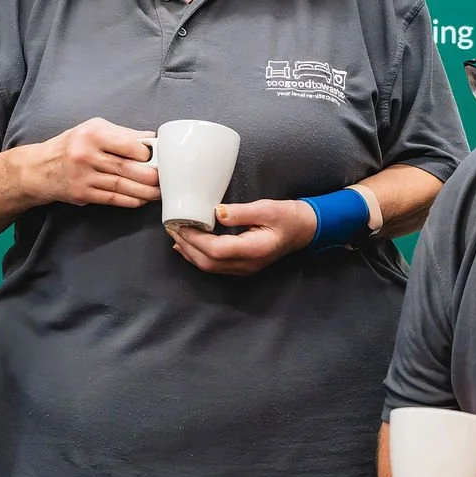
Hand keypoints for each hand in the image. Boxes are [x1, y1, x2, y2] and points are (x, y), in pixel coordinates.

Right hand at [30, 118, 159, 208]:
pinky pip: (113, 199)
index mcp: (92, 134)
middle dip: (151, 176)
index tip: (159, 157)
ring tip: (159, 192)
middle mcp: (86, 155)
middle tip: (166, 178)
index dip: (148, 153)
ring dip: (145, 192)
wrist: (40, 168)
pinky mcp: (83, 194)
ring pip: (123, 186)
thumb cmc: (71, 145)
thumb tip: (151, 139)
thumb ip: (122, 134)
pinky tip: (142, 199)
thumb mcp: (93, 129)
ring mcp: (84, 177)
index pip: (129, 145)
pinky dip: (130, 200)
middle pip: (128, 168)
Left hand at [169, 198, 316, 276]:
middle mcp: (246, 264)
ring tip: (175, 234)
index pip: (216, 250)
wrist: (305, 229)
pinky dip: (197, 256)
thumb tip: (216, 213)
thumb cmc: (289, 216)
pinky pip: (214, 265)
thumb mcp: (268, 208)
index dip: (195, 239)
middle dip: (186, 245)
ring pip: (209, 266)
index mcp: (253, 250)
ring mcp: (244, 268)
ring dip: (189, 251)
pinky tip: (187, 246)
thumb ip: (242, 212)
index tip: (180, 224)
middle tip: (171, 226)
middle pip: (208, 262)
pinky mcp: (242, 265)